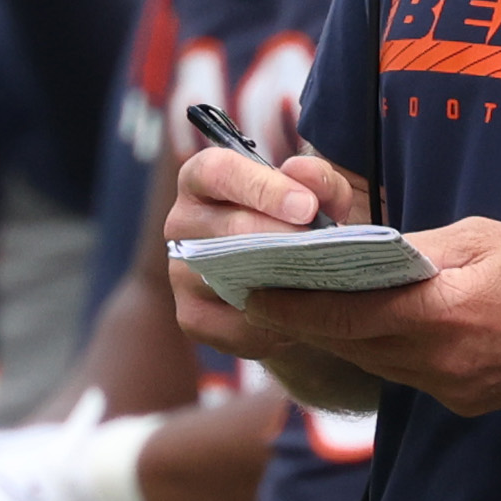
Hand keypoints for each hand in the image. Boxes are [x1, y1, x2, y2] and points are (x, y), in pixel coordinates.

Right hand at [165, 142, 366, 355]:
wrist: (290, 276)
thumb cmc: (298, 223)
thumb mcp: (317, 195)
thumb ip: (319, 183)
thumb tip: (306, 175)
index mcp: (205, 179)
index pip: (217, 171)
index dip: (262, 188)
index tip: (307, 207)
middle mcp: (183, 222)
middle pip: (226, 229)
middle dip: (278, 239)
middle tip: (320, 250)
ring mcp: (180, 271)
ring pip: (225, 280)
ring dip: (276, 287)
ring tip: (317, 287)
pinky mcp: (190, 315)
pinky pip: (227, 327)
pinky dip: (267, 328)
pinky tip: (296, 322)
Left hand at [236, 218, 500, 418]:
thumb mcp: (482, 239)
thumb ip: (417, 250)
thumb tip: (362, 252)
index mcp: (445, 313)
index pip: (350, 313)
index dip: (296, 304)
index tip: (256, 289)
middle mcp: (443, 362)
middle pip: (352, 344)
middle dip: (303, 321)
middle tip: (260, 296)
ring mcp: (454, 389)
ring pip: (375, 364)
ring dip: (337, 339)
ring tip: (298, 310)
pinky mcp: (464, 401)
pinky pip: (406, 376)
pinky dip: (379, 352)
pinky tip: (364, 329)